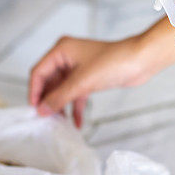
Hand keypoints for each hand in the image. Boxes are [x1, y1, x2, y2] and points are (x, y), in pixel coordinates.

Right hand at [29, 36, 159, 126]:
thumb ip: (60, 97)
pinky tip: (77, 123)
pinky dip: (76, 108)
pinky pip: (76, 95)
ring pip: (62, 90)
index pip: (39, 72)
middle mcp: (66, 58)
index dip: (35, 92)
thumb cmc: (113, 62)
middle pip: (49, 83)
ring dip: (61, 106)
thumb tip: (42, 110)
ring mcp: (78, 68)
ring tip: (59, 124)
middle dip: (48, 101)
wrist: (141, 61)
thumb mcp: (82, 82)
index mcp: (61, 50)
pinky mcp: (88, 78)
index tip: (34, 110)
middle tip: (46, 120)